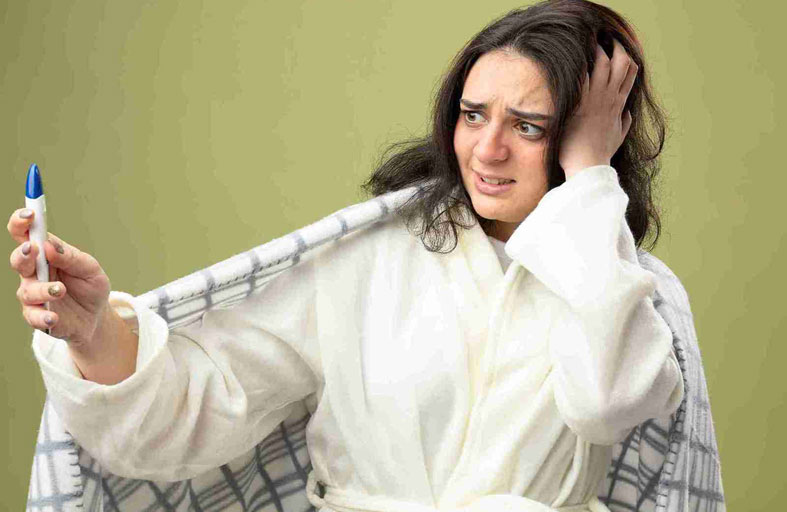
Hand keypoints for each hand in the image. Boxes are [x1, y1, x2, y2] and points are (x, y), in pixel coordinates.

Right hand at [8, 208, 111, 345]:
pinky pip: (33, 316)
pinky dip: (42, 317)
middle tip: (33, 250)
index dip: (22, 222)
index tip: (29, 215)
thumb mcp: (90, 268)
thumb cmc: (91, 286)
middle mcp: (34, 273)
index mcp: (45, 254)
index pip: (26, 235)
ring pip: (26, 290)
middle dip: (22, 254)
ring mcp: (33, 295)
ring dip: (42, 289)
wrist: (96, 316)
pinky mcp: (37, 316)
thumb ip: (72, 257)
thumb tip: (50, 247)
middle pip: (18, 260)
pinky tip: (53, 317)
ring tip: (60, 290)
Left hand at [559, 38, 637, 178]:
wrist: (589, 166)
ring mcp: (596, 100)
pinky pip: (581, 77)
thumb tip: (627, 113)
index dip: (627, 58)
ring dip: (598, 51)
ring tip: (590, 43)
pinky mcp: (580, 104)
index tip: (621, 49)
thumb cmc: (600, 154)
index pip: (630, 74)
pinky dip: (579, 65)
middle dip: (616, 47)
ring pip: (603, 64)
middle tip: (607, 40)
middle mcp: (610, 99)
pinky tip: (574, 56)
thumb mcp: (617, 137)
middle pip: (621, 63)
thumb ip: (624, 123)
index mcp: (619, 105)